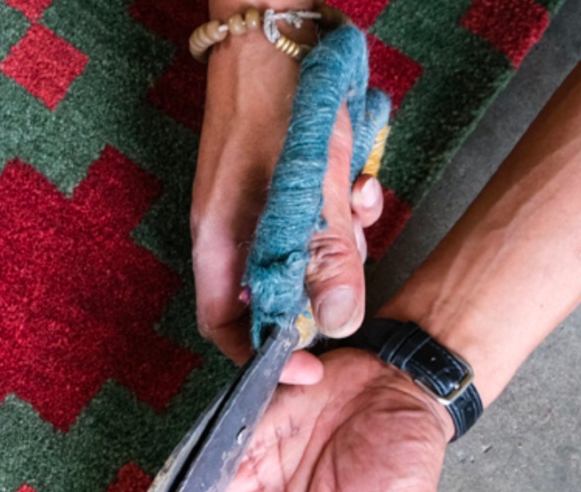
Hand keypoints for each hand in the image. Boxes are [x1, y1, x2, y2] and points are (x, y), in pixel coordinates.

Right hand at [191, 30, 383, 383]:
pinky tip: (361, 185)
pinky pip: (317, 223)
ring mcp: (260, 210)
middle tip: (351, 272)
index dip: (262, 357)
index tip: (307, 367)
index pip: (226, 327)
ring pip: (303, 260)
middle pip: (274, 296)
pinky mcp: (288, 187)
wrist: (280, 27)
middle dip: (319, 292)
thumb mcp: (309, 185)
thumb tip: (338, 323)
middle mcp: (235, 235)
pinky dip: (345, 214)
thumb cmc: (280, 100)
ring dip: (341, 248)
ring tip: (357, 210)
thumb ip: (325, 256)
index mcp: (219, 243)